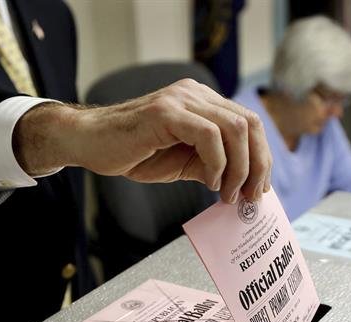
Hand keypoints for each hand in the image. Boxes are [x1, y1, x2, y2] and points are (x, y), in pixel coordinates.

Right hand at [14, 79, 271, 202]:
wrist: (89, 144)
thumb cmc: (133, 153)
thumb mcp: (184, 163)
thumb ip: (214, 166)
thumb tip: (246, 186)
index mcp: (204, 103)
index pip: (250, 124)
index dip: (262, 158)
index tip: (258, 191)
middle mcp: (196, 94)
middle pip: (249, 124)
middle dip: (257, 165)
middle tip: (248, 197)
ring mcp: (181, 99)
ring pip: (234, 128)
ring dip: (238, 168)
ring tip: (226, 194)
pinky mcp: (166, 111)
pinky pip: (208, 135)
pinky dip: (216, 162)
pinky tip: (208, 182)